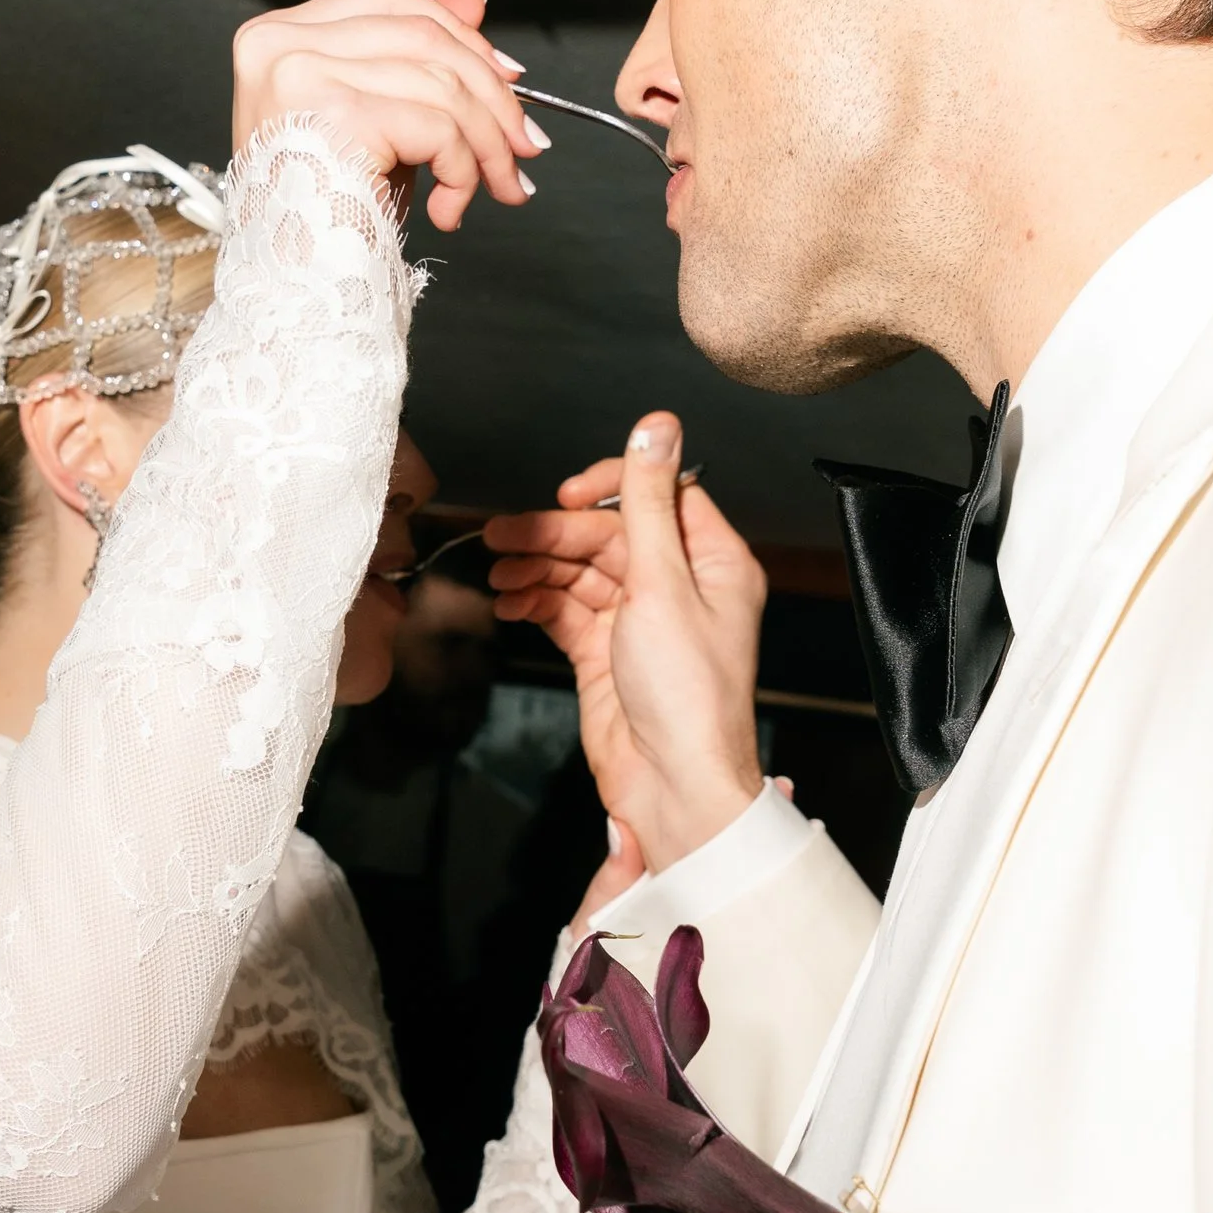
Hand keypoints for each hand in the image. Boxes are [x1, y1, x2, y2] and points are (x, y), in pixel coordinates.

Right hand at [231, 0, 541, 233]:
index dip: (458, 33)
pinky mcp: (333, 112)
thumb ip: (418, 55)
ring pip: (440, 82)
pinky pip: (436, 125)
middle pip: (423, 35)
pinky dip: (463, 169)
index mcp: (277, 38)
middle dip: (492, 95)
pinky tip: (451, 209)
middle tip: (525, 145)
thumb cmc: (324, 217)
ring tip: (499, 186)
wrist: (294, 292)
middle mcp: (279, 46)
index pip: (390, 0)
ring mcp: (300, 73)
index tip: (506, 77)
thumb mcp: (381, 121)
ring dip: (488, 142)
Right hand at [486, 412, 767, 872]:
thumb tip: (658, 426)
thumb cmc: (687, 697)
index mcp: (713, 562)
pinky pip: (567, 610)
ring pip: (581, 572)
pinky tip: (508, 599)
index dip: (609, 487)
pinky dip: (537, 601)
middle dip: (554, 535)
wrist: (672, 785)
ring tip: (498, 572)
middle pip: (609, 535)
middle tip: (503, 537)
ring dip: (538, 568)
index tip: (567, 495)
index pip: (659, 497)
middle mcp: (680, 587)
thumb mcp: (664, 583)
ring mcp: (642, 621)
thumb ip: (649, 502)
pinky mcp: (608, 654)